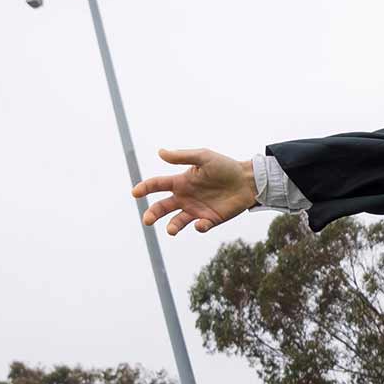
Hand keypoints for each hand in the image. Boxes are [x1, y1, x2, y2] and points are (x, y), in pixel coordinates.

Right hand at [132, 147, 257, 233]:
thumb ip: (182, 156)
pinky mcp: (210, 220)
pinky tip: (200, 224)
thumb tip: (160, 152)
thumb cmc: (225, 166)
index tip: (135, 193)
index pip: (157, 185)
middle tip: (147, 220)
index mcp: (181, 182)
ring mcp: (196, 210)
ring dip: (172, 226)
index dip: (145, 188)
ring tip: (171, 230)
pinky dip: (198, 227)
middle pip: (162, 207)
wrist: (247, 181)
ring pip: (177, 221)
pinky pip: (200, 227)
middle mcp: (185, 197)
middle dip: (152, 214)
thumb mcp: (204, 157)